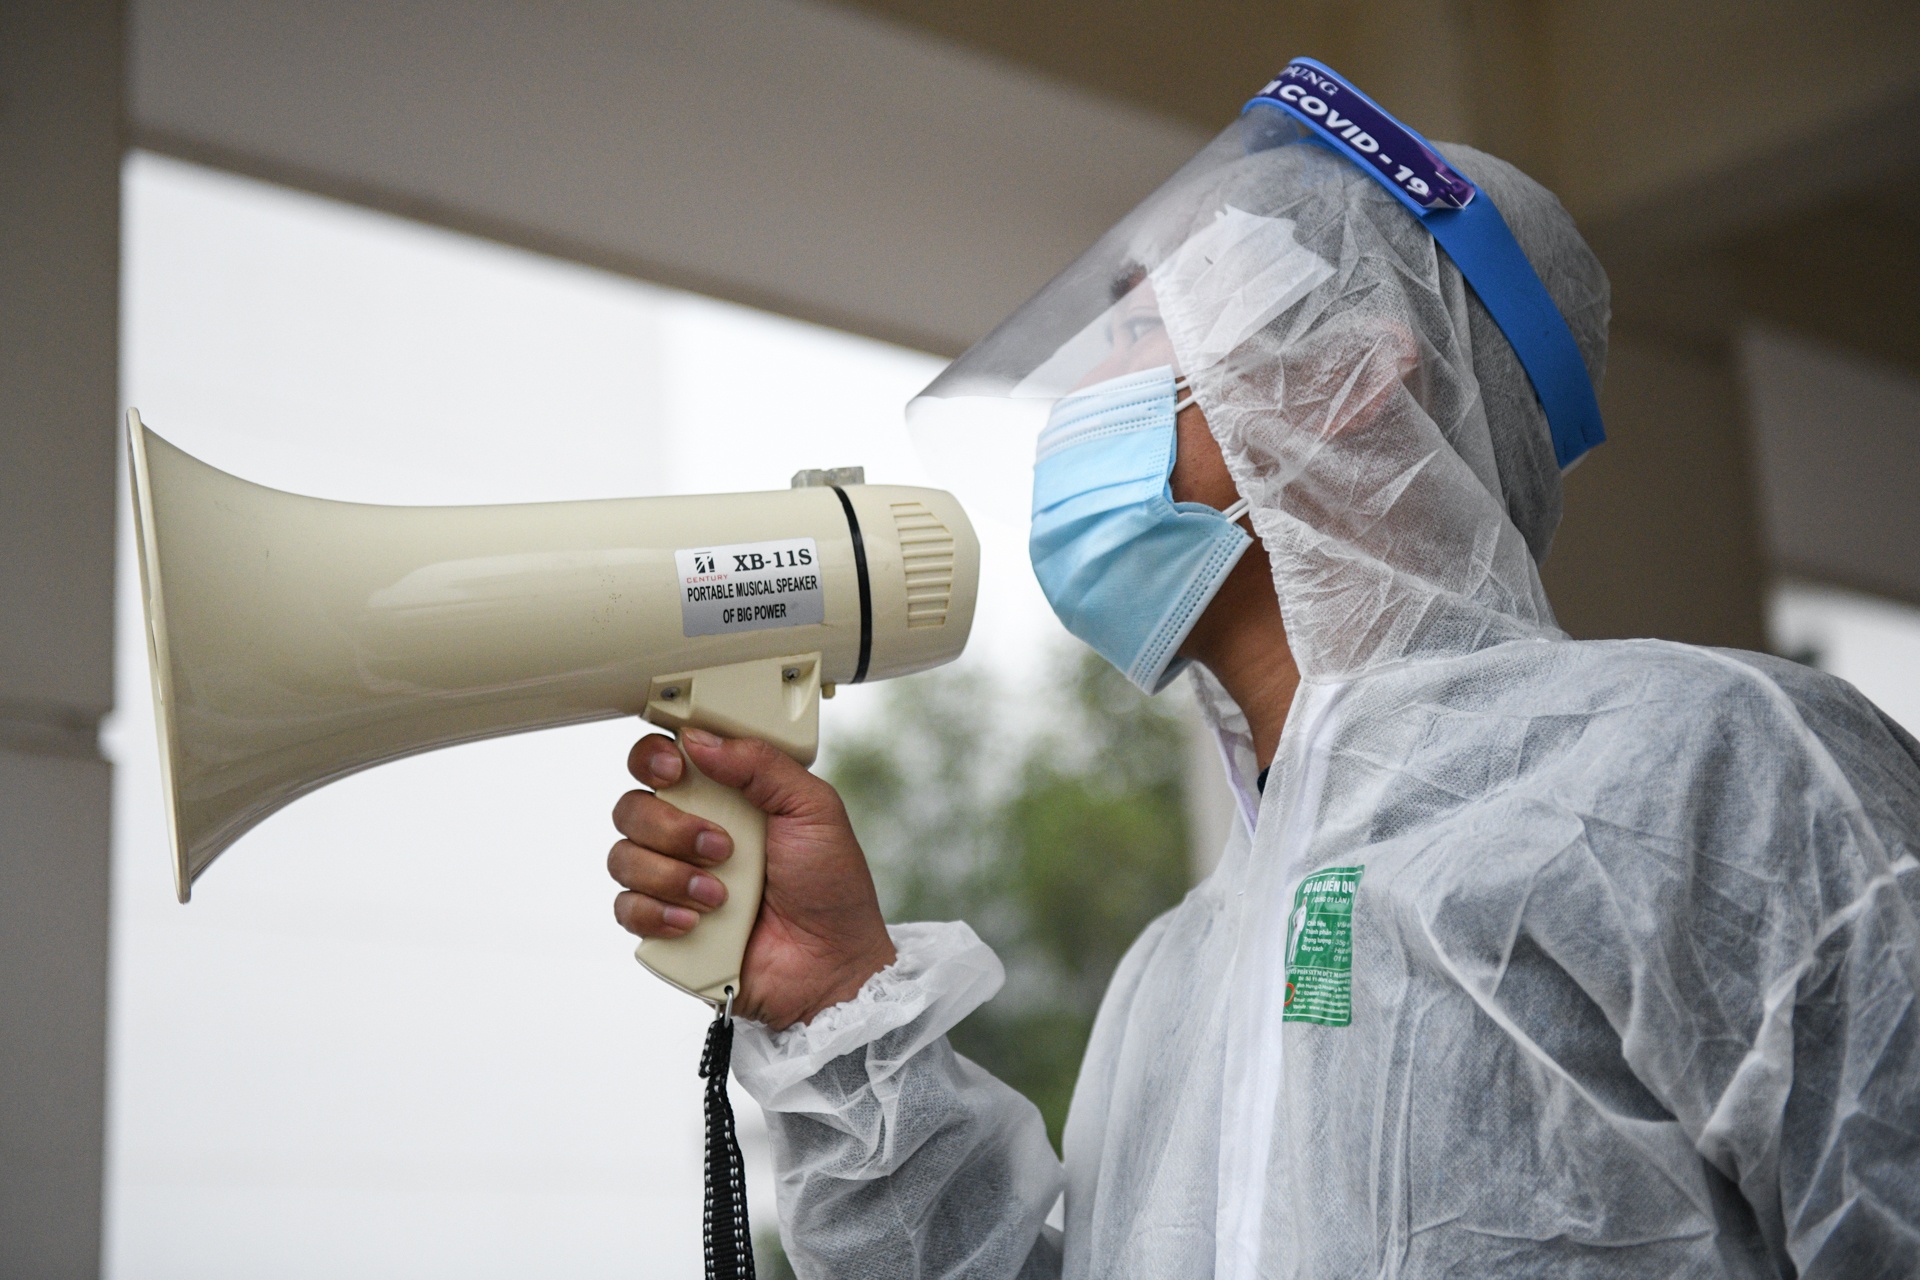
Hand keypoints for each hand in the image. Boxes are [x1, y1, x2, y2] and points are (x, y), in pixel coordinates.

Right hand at [609, 727, 896, 1029]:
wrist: (829, 964)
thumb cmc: (830, 888)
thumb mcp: (813, 809)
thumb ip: (761, 764)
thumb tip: (699, 740)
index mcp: (724, 796)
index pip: (661, 761)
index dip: (654, 759)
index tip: (673, 771)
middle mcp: (690, 833)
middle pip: (632, 807)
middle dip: (671, 828)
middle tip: (721, 847)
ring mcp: (674, 879)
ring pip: (624, 857)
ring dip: (672, 875)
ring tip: (719, 895)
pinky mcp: (663, 925)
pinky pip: (626, 908)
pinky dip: (658, 913)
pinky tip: (696, 922)